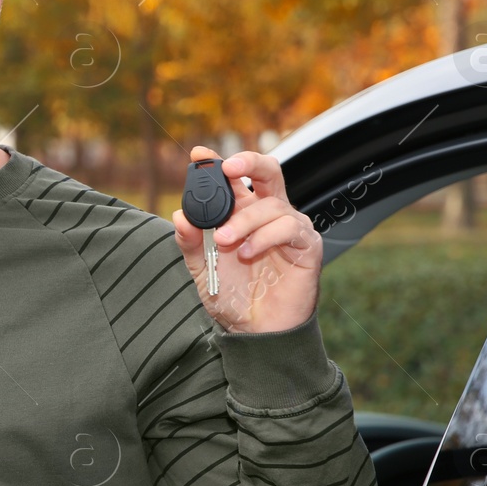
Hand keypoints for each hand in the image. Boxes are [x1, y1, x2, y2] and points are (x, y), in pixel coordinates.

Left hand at [171, 145, 321, 332]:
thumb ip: (190, 243)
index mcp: (242, 213)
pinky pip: (289, 227)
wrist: (255, 331)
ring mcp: (290, 227)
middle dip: (248, 162)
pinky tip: (248, 253)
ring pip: (272, 204)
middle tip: (228, 169)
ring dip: (244, 220)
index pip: (234, 179)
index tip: (199, 154)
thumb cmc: (232, 297)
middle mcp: (268, 214)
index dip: (218, 163)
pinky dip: (264, 237)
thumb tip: (179, 215)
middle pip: (268, 171)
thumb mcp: (202, 269)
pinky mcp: (307, 245)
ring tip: (224, 241)